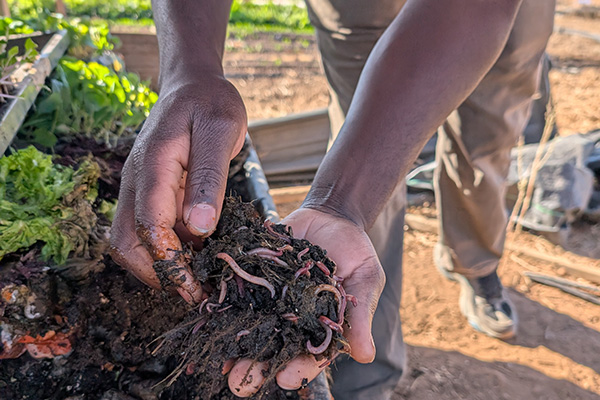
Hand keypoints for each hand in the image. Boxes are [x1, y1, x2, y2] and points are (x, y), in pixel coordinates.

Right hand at [109, 75, 246, 302]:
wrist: (193, 84)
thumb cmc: (210, 102)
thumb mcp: (219, 132)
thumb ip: (208, 179)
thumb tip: (200, 228)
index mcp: (153, 165)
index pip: (148, 225)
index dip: (168, 263)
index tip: (193, 289)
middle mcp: (137, 179)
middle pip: (126, 240)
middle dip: (156, 273)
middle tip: (193, 293)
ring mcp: (140, 185)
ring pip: (132, 238)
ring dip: (160, 263)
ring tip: (200, 278)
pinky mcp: (151, 190)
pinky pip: (151, 226)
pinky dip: (170, 247)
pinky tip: (201, 251)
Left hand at [226, 208, 385, 395]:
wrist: (330, 216)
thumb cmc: (355, 250)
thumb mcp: (365, 280)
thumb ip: (359, 316)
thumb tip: (365, 355)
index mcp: (321, 327)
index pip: (310, 356)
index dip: (298, 370)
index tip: (285, 379)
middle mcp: (292, 319)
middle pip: (275, 350)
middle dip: (257, 368)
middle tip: (240, 385)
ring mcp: (271, 301)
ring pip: (251, 329)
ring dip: (235, 348)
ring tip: (220, 364)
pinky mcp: (255, 280)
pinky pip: (236, 296)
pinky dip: (221, 310)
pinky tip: (207, 324)